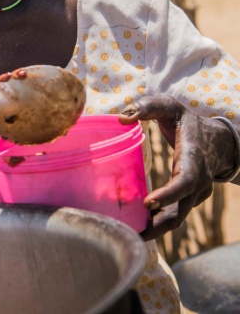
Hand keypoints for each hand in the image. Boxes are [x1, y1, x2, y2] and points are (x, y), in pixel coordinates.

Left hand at [118, 96, 235, 240]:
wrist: (218, 140)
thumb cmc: (187, 121)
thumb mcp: (170, 107)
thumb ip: (148, 107)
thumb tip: (123, 117)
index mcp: (193, 157)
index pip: (185, 180)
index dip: (169, 194)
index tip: (148, 203)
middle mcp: (198, 181)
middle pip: (181, 209)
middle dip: (158, 224)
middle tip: (132, 233)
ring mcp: (196, 194)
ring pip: (177, 216)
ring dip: (155, 228)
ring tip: (128, 234)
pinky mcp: (189, 200)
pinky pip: (175, 214)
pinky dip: (157, 222)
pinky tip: (135, 226)